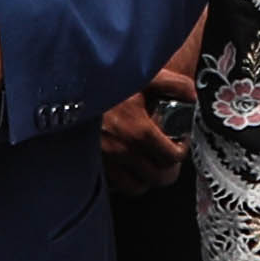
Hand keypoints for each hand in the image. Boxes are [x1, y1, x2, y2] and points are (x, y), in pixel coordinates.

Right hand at [100, 19, 203, 182]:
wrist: (67, 82)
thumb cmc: (106, 77)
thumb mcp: (144, 73)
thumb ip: (174, 84)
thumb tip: (192, 98)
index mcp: (137, 129)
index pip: (171, 157)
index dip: (181, 151)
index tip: (179, 141)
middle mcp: (120, 149)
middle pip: (157, 178)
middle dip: (168, 168)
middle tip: (168, 155)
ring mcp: (103, 159)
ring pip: (136, 187)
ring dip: (147, 178)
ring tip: (149, 163)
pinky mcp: (89, 162)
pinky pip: (113, 185)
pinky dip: (124, 179)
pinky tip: (126, 164)